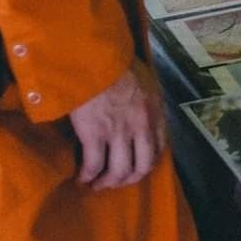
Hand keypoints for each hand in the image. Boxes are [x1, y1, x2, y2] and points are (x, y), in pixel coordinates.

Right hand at [67, 61, 166, 189]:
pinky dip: (87, 176)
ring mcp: (117, 132)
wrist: (94, 56)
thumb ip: (147, 103)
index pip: (158, 150)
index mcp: (155, 113)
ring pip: (118, 171)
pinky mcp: (94, 134)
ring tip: (96, 184)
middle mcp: (141, 127)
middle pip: (141, 167)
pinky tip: (81, 177)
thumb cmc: (118, 63)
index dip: (145, 165)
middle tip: (115, 181)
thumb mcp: (146, 81)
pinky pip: (93, 166)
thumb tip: (142, 117)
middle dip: (127, 180)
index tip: (134, 168)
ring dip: (107, 182)